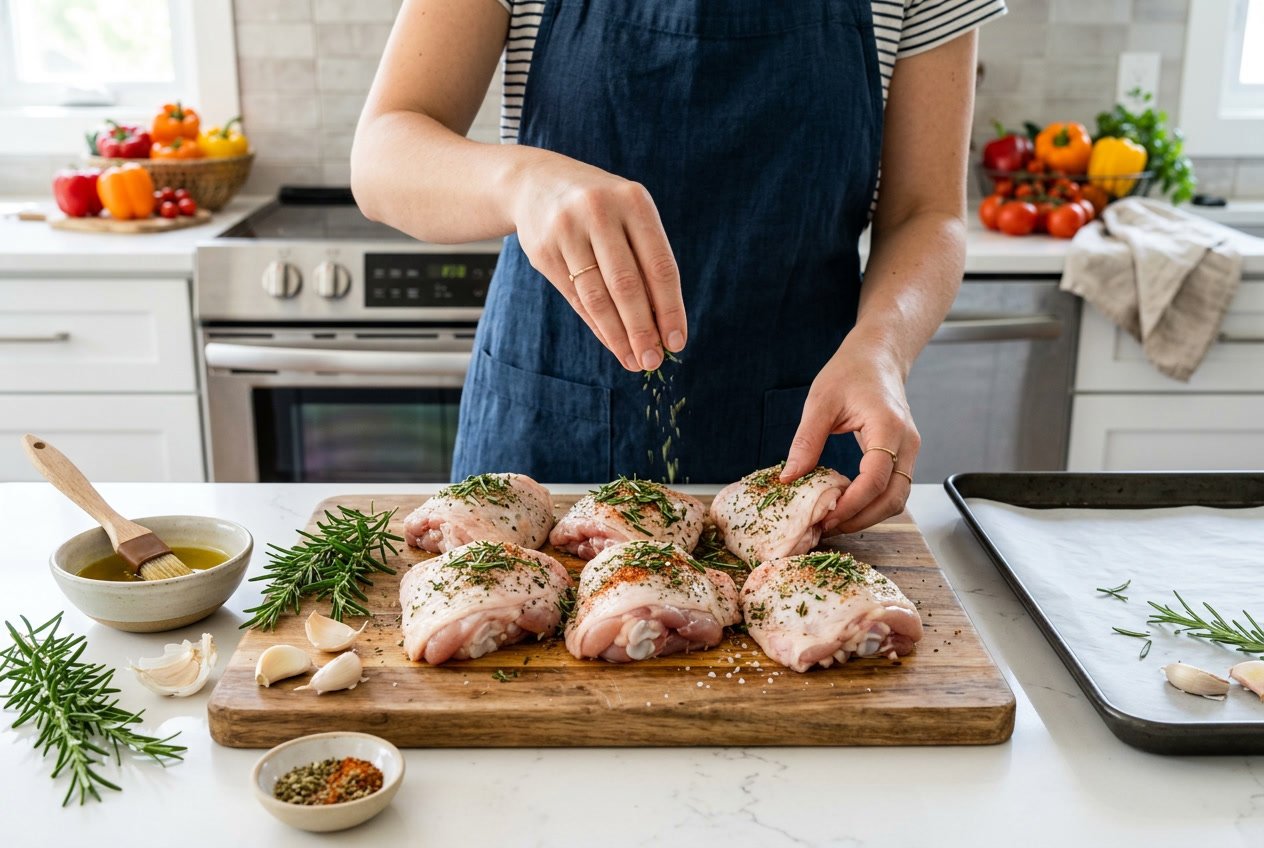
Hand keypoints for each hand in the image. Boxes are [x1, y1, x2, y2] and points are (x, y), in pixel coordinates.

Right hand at [509, 150, 686, 370]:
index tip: (676, 341)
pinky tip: (612, 343)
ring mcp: (567, 230)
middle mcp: (599, 212)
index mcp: (633, 201)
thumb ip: (646, 260)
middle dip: (642, 329)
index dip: (670, 308)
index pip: (659, 265)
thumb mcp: (628, 216)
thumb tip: (663, 324)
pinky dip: (597, 325)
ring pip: (597, 296)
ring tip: (633, 360)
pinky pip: (575, 297)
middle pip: (627, 285)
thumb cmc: (600, 208)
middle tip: (653, 361)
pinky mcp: (543, 250)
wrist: (536, 182)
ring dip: (618, 335)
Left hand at [780, 340, 919, 532]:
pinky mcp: (904, 455)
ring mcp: (910, 450)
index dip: (852, 504)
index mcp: (889, 427)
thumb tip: (789, 478)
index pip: (876, 479)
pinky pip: (894, 489)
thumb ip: (806, 441)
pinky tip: (846, 505)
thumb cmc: (851, 371)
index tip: (825, 516)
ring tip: (834, 520)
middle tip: (827, 526)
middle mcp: (907, 443)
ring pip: (898, 499)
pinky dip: (873, 504)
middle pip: (894, 498)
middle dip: (861, 519)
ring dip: (869, 516)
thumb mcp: (820, 402)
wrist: (878, 357)